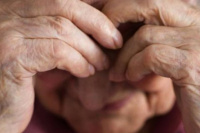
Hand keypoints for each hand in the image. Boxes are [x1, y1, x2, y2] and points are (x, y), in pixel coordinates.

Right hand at [0, 0, 121, 131]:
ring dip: (90, 49)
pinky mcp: (12, 55)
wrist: (0, 111)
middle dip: (97, 24)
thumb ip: (61, 33)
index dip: (90, 11)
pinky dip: (78, 62)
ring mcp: (7, 32)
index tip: (110, 28)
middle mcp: (7, 12)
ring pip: (63, 30)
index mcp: (16, 7)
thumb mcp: (42, 49)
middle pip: (64, 5)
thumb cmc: (24, 79)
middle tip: (115, 42)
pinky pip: (57, 52)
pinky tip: (86, 72)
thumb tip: (96, 26)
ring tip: (101, 63)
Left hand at [103, 0, 199, 131]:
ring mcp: (198, 41)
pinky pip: (151, 56)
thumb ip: (153, 40)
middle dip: (117, 17)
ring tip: (117, 74)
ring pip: (144, 35)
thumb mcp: (170, 56)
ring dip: (123, 57)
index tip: (105, 24)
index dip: (123, 7)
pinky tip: (133, 79)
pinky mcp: (192, 65)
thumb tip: (118, 33)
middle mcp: (198, 22)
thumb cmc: (188, 84)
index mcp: (191, 18)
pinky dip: (135, 67)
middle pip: (150, 2)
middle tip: (102, 39)